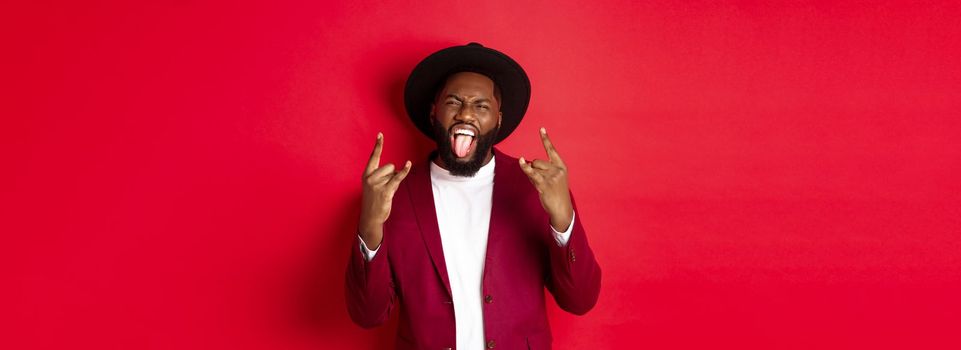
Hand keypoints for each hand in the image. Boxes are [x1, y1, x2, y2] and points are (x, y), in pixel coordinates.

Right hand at [358, 132, 410, 247]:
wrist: (370, 217)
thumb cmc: (373, 200)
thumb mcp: (373, 186)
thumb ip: (382, 176)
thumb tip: (397, 170)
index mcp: (366, 175)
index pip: (373, 157)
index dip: (378, 146)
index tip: (380, 134)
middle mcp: (370, 178)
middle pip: (389, 166)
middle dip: (392, 175)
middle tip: (385, 188)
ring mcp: (377, 185)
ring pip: (394, 174)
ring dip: (394, 182)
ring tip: (386, 192)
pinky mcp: (385, 191)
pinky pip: (398, 178)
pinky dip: (404, 171)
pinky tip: (408, 164)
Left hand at [519, 127, 573, 231]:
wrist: (562, 209)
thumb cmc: (557, 194)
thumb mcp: (555, 179)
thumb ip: (544, 170)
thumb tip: (528, 164)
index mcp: (562, 166)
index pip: (552, 150)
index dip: (546, 139)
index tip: (541, 128)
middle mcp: (558, 170)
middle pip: (537, 161)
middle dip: (534, 170)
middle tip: (540, 182)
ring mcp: (552, 177)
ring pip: (533, 168)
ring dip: (532, 176)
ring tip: (540, 186)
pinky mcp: (545, 184)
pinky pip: (532, 173)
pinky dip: (525, 167)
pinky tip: (521, 161)